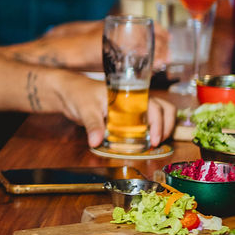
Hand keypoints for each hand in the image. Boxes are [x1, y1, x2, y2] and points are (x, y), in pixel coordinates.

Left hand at [45, 70, 175, 148]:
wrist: (68, 92)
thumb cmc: (78, 94)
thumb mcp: (85, 109)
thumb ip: (92, 125)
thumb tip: (95, 142)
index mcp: (129, 94)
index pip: (154, 105)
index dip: (159, 123)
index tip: (155, 139)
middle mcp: (135, 100)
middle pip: (163, 108)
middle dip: (167, 126)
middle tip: (157, 143)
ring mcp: (132, 108)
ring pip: (159, 114)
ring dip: (162, 127)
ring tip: (154, 143)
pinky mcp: (127, 116)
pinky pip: (145, 122)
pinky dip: (150, 131)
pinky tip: (144, 143)